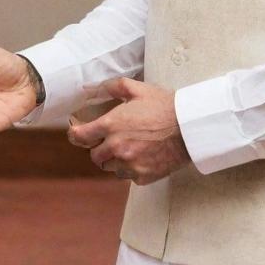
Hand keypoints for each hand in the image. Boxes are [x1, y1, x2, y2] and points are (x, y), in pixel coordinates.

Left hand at [67, 78, 189, 185]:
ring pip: (111, 168)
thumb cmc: (163, 106)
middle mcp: (116, 147)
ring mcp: (129, 164)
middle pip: (95, 156)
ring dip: (115, 160)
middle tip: (112, 140)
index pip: (80, 137)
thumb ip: (111, 87)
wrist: (189, 128)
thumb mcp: (136, 89)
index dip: (76, 135)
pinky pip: (128, 176)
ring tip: (130, 147)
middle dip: (100, 148)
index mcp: (111, 125)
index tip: (77, 134)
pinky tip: (143, 156)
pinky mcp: (142, 176)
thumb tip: (90, 88)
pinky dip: (132, 169)